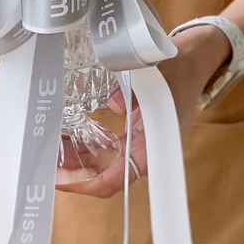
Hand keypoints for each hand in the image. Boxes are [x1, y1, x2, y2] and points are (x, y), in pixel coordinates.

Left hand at [56, 26, 229, 200]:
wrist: (197, 59)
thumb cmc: (181, 70)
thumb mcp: (158, 76)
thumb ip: (136, 93)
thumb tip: (114, 106)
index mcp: (156, 146)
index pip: (118, 179)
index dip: (88, 184)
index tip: (62, 181)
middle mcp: (147, 150)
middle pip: (106, 173)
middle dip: (75, 171)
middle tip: (46, 164)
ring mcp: (140, 141)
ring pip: (105, 160)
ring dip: (78, 159)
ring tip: (51, 150)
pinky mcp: (136, 131)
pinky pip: (109, 145)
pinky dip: (88, 143)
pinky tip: (68, 137)